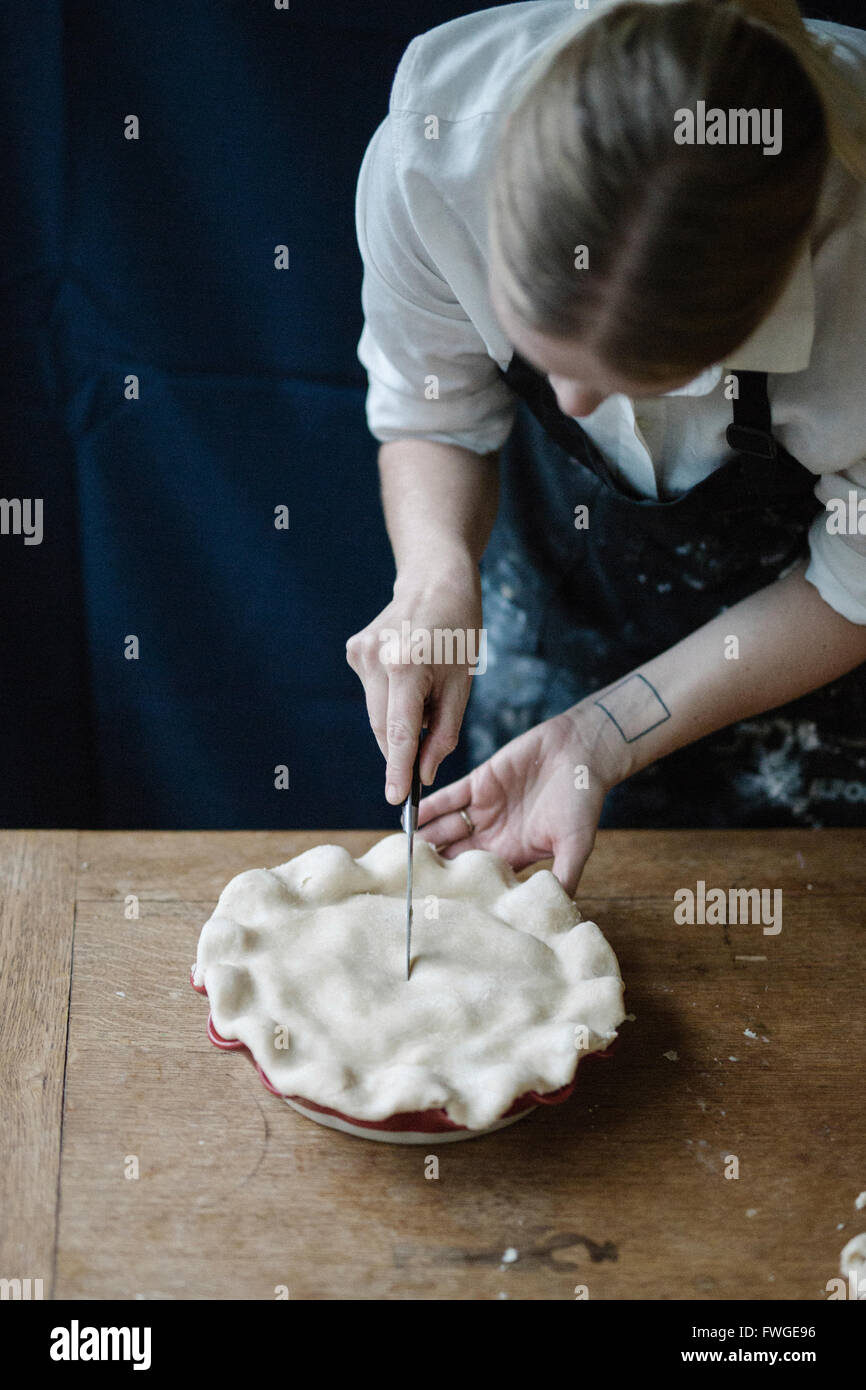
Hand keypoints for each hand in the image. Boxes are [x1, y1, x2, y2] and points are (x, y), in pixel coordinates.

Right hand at [345, 553, 482, 804]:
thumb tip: (423, 772)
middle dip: (402, 748)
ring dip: (398, 719)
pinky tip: (408, 673)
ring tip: (426, 692)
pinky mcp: (354, 650)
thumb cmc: (458, 631)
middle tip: (425, 753)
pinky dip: (390, 697)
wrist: (435, 579)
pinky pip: (373, 692)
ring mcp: (360, 653)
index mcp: (407, 666)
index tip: (396, 800)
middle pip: (384, 727)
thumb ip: (443, 732)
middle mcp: (376, 660)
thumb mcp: (462, 683)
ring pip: (377, 712)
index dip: (397, 770)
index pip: (399, 733)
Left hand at [416, 706, 620, 895]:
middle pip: (456, 855)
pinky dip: (428, 807)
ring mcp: (484, 808)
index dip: (460, 889)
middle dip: (434, 867)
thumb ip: (565, 876)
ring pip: (447, 828)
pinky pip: (448, 798)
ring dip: (425, 838)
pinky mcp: (479, 782)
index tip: (436, 905)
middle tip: (406, 882)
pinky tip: (407, 818)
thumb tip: (560, 912)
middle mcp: (495, 834)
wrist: (582, 751)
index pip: (481, 877)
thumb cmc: (584, 801)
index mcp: (515, 854)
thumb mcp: (577, 844)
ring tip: (399, 855)